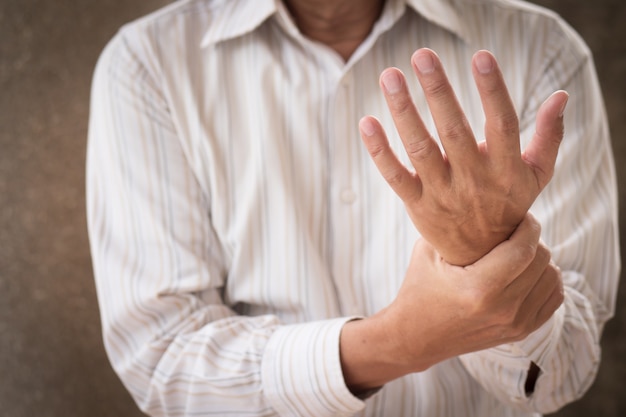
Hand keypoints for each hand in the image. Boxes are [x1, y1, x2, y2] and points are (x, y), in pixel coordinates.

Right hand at [340, 213, 563, 391]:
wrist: (415, 337)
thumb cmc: (418, 289)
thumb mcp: (427, 252)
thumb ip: (452, 225)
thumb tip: (479, 199)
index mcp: (478, 288)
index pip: (523, 250)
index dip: (528, 226)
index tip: (520, 215)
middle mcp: (502, 309)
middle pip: (541, 260)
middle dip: (533, 239)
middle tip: (516, 231)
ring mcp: (514, 324)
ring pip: (552, 277)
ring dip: (540, 259)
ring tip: (519, 250)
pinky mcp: (521, 332)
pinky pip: (554, 297)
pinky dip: (547, 279)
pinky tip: (528, 271)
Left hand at [359, 48, 568, 264]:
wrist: (482, 256)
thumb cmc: (508, 204)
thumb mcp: (536, 175)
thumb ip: (548, 136)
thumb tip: (561, 95)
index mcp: (506, 169)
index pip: (502, 124)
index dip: (493, 91)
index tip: (481, 56)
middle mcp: (473, 180)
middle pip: (454, 131)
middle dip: (438, 91)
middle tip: (422, 55)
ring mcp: (442, 193)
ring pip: (420, 149)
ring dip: (403, 111)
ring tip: (389, 76)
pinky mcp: (417, 204)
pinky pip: (395, 176)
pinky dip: (379, 151)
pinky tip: (366, 121)